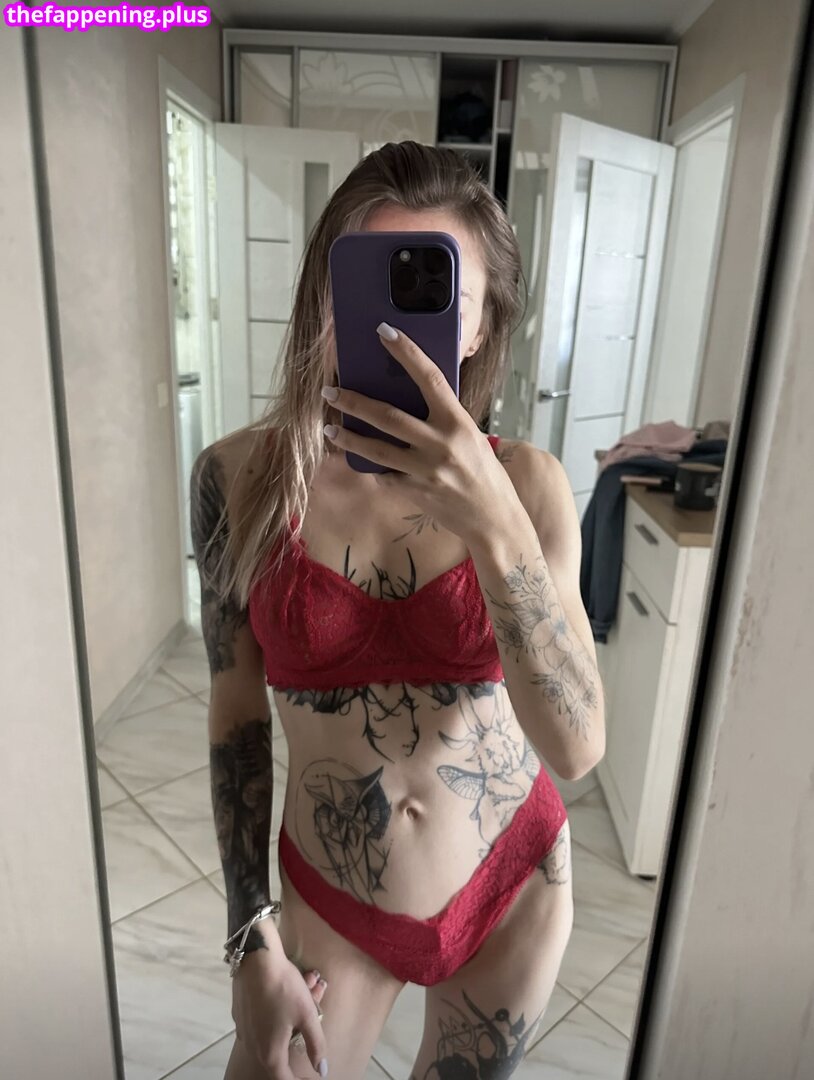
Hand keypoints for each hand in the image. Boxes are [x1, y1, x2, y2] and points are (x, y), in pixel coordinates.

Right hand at [232, 950, 328, 1077]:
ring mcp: (244, 1030)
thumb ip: (316, 1045)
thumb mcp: (307, 1015)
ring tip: (312, 985)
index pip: (285, 1079)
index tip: (312, 1076)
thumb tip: (322, 1071)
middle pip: (281, 1051)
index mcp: (270, 1053)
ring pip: (274, 1031)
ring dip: (294, 1015)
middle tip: (317, 1000)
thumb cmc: (284, 989)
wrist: (255, 959)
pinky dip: (281, 1008)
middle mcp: (254, 1047)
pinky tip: (295, 984)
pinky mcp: (241, 1014)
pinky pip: (264, 1019)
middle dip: (302, 1033)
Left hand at [321, 322, 518, 547]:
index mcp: (458, 423)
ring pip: (376, 449)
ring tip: (329, 427)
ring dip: (348, 437)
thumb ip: (443, 419)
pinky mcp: (415, 492)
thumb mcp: (470, 437)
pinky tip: (361, 460)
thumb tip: (410, 398)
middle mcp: (441, 444)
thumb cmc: (483, 473)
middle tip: (330, 390)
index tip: (384, 332)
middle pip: (388, 416)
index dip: (406, 352)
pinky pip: (384, 475)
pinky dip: (372, 467)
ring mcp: (425, 470)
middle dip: (354, 401)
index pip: (429, 378)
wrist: (493, 518)